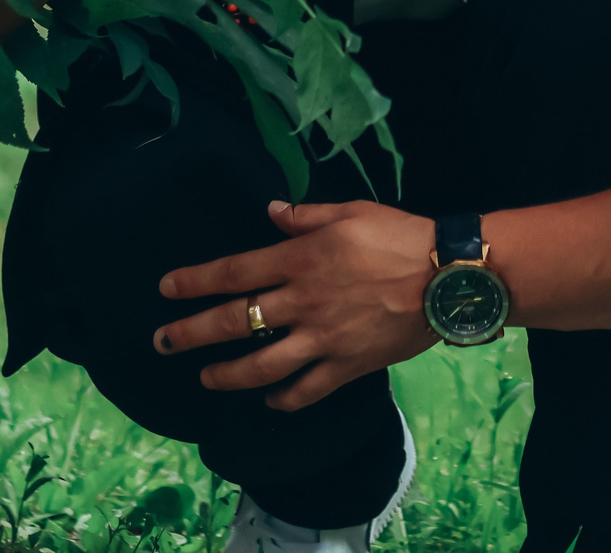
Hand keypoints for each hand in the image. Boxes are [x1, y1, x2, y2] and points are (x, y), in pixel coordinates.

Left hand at [152, 200, 436, 409]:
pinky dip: (283, 398)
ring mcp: (323, 339)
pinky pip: (306, 389)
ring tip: (206, 378)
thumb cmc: (401, 235)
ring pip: (262, 365)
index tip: (166, 290)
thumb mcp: (352, 211)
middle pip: (235, 322)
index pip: (234, 272)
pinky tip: (269, 399)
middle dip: (191, 334)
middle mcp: (303, 302)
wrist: (447, 277)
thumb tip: (270, 212)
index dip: (195, 282)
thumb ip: (306, 215)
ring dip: (227, 374)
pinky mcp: (347, 365)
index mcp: (300, 260)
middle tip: (162, 343)